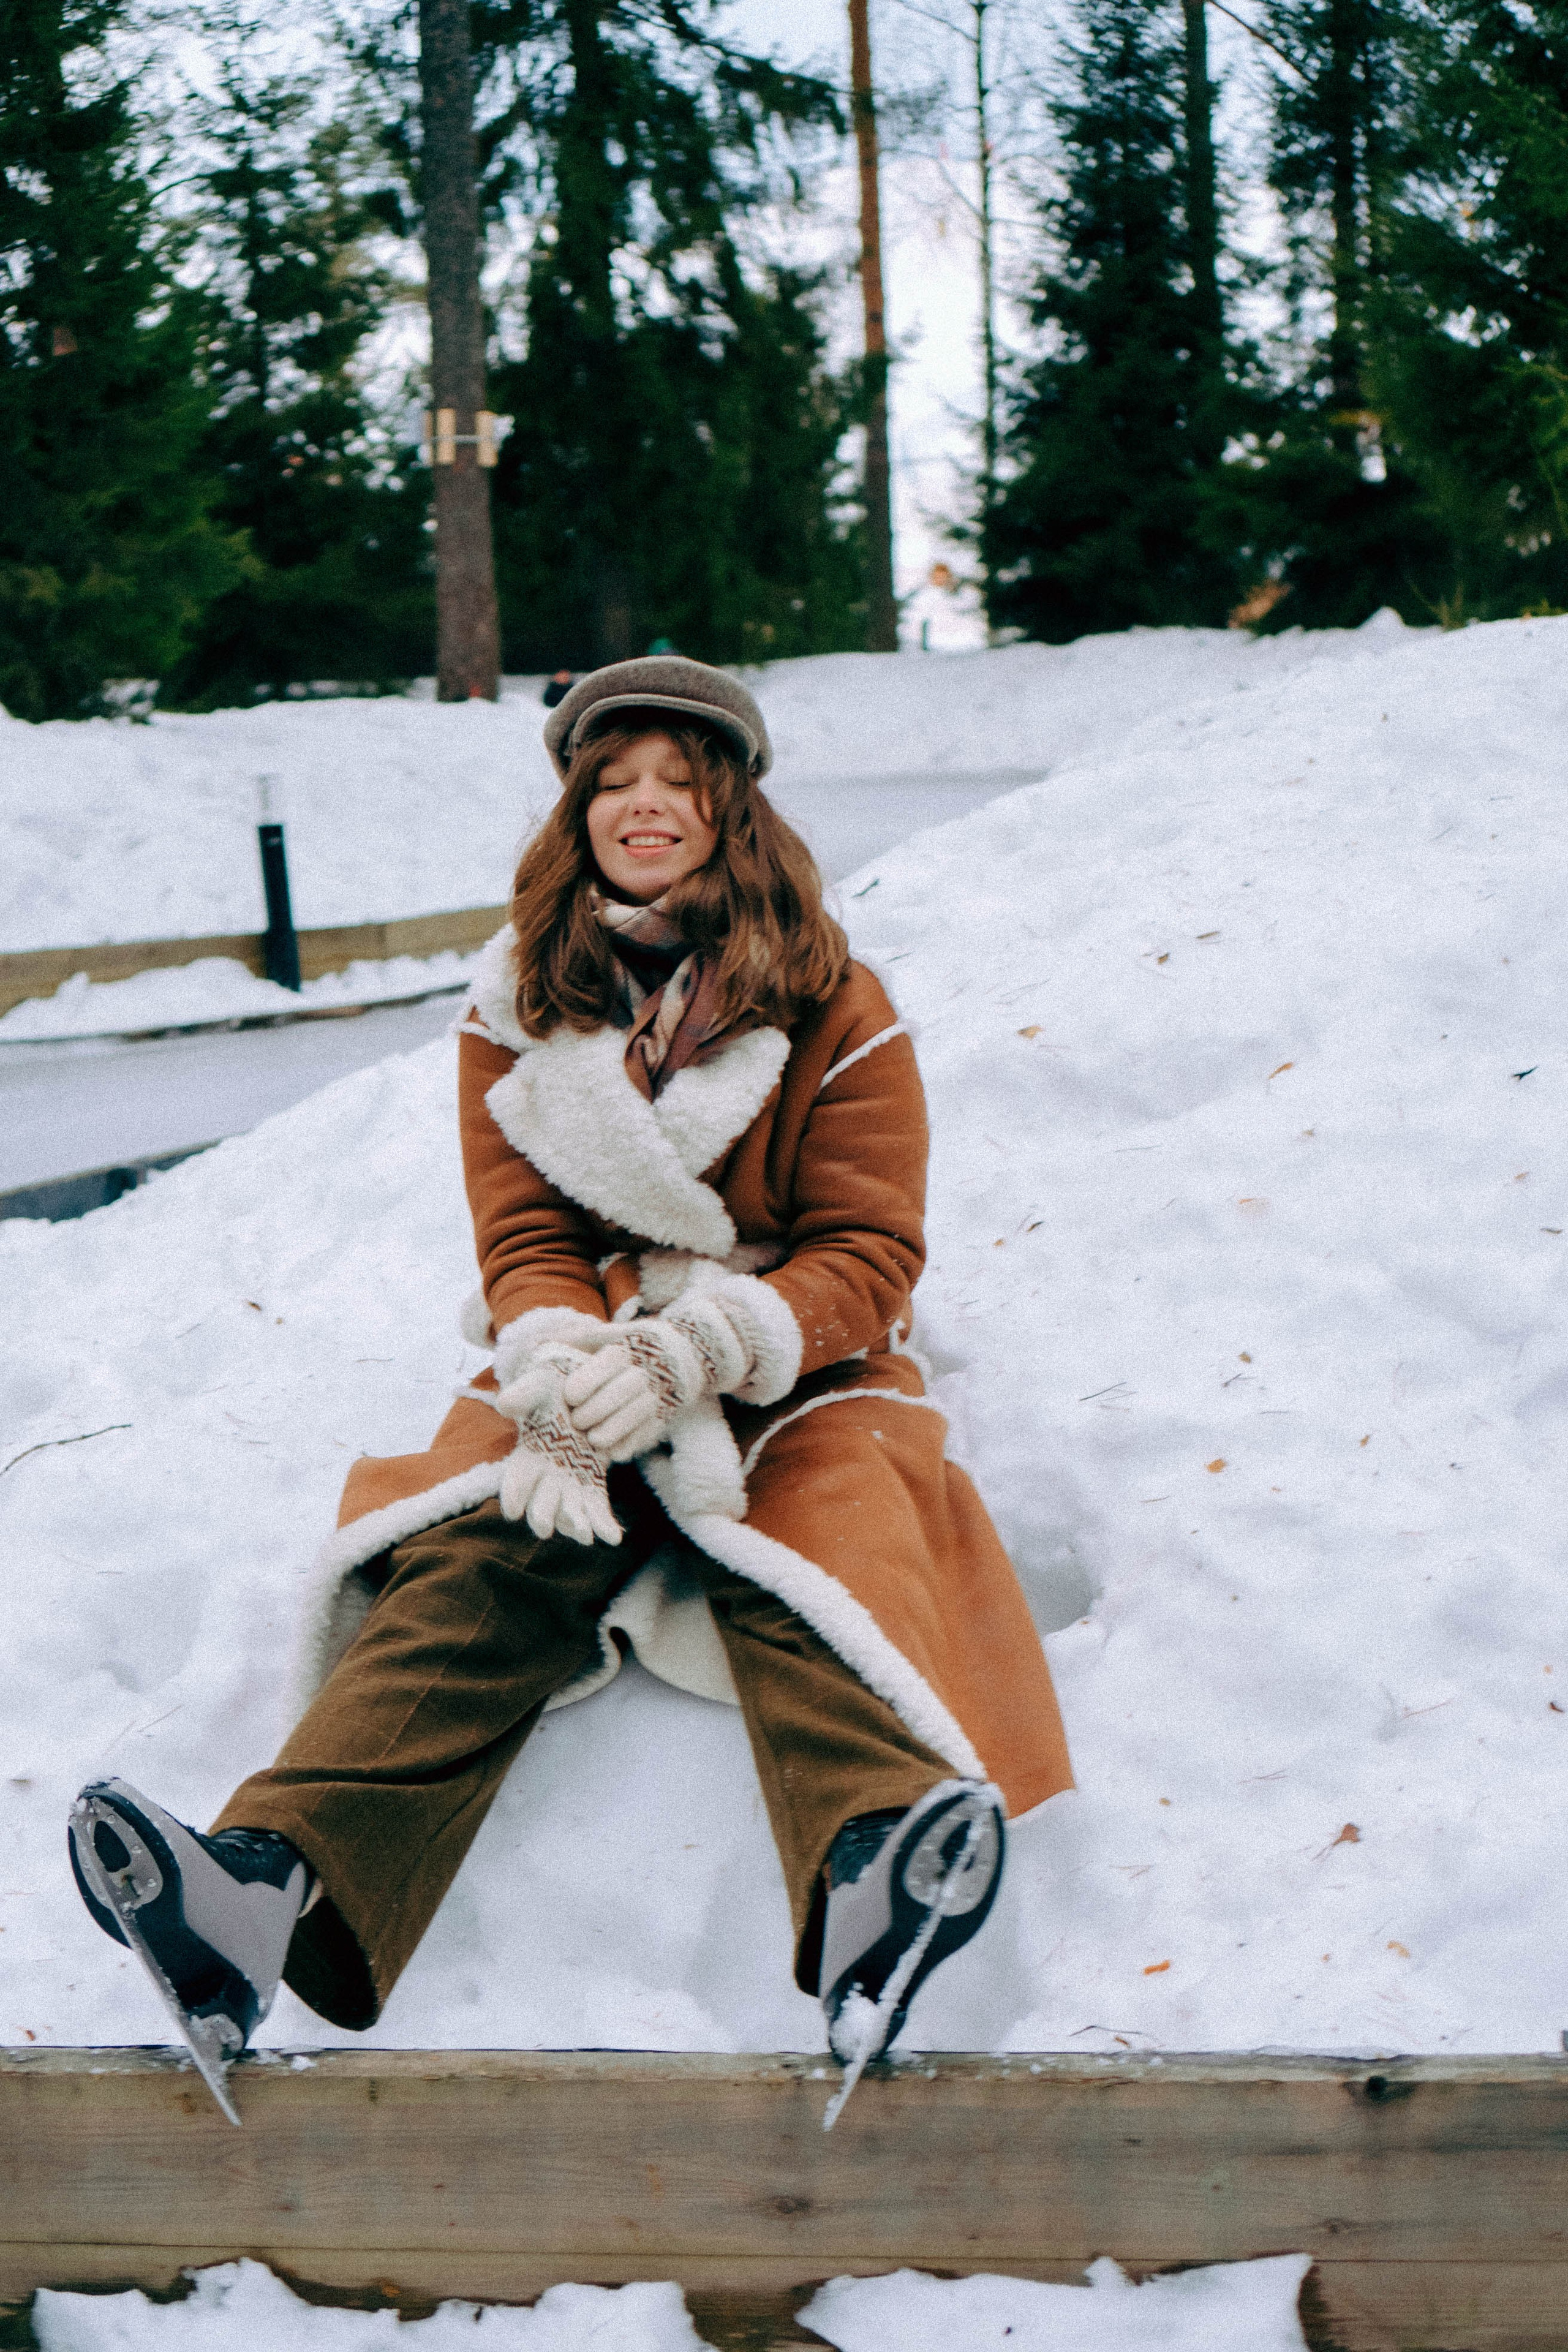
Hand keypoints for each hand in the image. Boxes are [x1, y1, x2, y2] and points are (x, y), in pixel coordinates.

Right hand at [493, 1352, 621, 1545]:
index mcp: (528, 1455)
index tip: (513, 1510)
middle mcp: (546, 1475)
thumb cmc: (552, 1387)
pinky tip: (614, 1539)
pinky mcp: (592, 1482)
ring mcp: (570, 1482)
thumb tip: (505, 1404)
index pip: (516, 1478)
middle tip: (544, 1529)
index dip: (514, 1493)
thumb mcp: (538, 1385)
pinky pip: (596, 1507)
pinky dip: (603, 1524)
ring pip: (570, 1510)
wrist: (579, 1390)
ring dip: (576, 1525)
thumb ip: (523, 1394)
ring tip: (585, 1537)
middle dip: (542, 1514)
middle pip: (541, 1501)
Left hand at [563, 1295, 753, 1461]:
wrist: (683, 1356)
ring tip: (593, 1440)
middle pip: (626, 1388)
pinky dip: (632, 1443)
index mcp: (627, 1347)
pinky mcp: (666, 1414)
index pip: (610, 1361)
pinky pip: (650, 1431)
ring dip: (615, 1429)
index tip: (570, 1395)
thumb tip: (539, 1343)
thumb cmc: (630, 1348)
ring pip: (640, 1412)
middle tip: (576, 1421)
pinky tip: (614, 1452)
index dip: (589, 1379)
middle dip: (598, 1408)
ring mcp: (659, 1393)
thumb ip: (575, 1339)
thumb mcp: (606, 1336)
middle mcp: (646, 1369)